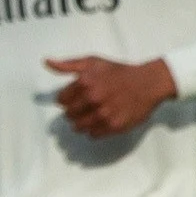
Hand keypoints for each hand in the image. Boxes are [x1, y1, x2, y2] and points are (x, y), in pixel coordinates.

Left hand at [45, 55, 175, 138]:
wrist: (149, 82)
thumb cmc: (119, 72)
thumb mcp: (93, 62)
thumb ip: (68, 65)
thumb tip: (46, 62)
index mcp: (85, 82)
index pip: (61, 100)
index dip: (67, 99)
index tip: (75, 97)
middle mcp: (93, 98)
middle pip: (68, 115)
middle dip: (73, 112)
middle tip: (85, 106)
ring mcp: (104, 113)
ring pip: (78, 127)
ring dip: (81, 123)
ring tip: (92, 114)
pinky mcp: (114, 126)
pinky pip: (93, 134)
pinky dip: (94, 129)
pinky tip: (102, 120)